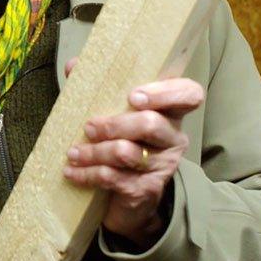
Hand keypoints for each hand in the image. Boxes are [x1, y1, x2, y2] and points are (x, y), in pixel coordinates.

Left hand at [60, 57, 203, 248]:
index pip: (189, 94)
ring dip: (94, 152)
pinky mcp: (145, 189)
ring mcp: (162, 165)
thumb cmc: (121, 142)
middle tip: (88, 127)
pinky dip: (88, 174)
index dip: (165, 93)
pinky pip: (114, 178)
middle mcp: (173, 138)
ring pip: (127, 153)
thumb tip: (74, 65)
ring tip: (73, 152)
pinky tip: (71, 172)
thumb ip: (97, 87)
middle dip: (113, 124)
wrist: (129, 195)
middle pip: (150, 124)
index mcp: (169, 112)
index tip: (133, 96)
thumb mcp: (113, 113)